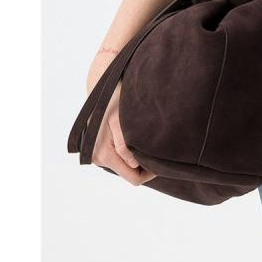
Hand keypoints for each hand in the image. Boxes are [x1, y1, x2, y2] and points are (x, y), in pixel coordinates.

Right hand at [86, 55, 157, 185]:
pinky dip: (130, 152)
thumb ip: (124, 144)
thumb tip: (134, 163)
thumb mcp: (120, 119)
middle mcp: (97, 158)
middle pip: (129, 174)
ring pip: (125, 166)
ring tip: (148, 139)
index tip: (164, 158)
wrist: (101, 83)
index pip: (133, 178)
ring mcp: (97, 154)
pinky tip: (137, 136)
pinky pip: (120, 158)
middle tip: (160, 150)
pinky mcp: (100, 148)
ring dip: (137, 158)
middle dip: (145, 165)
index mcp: (103, 154)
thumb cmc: (113, 97)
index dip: (151, 171)